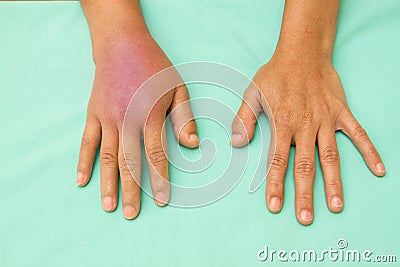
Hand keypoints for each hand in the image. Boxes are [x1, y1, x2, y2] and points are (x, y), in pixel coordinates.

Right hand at [76, 35, 198, 218]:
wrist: (122, 45)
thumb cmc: (155, 68)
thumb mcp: (178, 89)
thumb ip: (184, 118)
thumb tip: (192, 145)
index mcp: (150, 115)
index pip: (156, 155)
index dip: (160, 180)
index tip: (162, 201)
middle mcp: (126, 120)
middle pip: (129, 163)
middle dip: (131, 191)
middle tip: (131, 215)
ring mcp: (107, 118)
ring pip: (107, 157)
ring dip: (107, 183)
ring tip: (108, 207)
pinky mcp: (93, 114)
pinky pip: (87, 142)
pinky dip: (84, 162)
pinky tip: (81, 181)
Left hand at [231, 54, 384, 224]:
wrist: (302, 52)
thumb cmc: (276, 74)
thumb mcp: (252, 93)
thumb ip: (244, 119)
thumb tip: (236, 143)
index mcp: (282, 124)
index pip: (277, 161)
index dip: (275, 185)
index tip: (275, 207)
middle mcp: (305, 126)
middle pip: (304, 166)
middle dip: (304, 194)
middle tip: (305, 218)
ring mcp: (326, 120)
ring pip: (330, 156)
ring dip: (333, 182)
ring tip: (335, 206)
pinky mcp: (341, 112)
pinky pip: (358, 134)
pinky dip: (368, 151)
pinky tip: (378, 170)